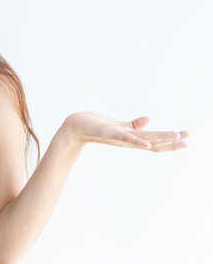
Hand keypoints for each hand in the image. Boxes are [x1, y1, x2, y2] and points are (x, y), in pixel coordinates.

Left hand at [63, 112, 188, 151]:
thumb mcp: (119, 126)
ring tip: (177, 135)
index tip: (187, 140)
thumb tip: (150, 119)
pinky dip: (135, 140)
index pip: (154, 142)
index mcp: (130, 138)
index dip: (170, 142)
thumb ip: (134, 125)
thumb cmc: (96, 126)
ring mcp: (118, 137)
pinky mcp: (108, 131)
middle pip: (153, 143)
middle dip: (171, 141)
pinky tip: (145, 144)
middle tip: (189, 139)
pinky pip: (124, 137)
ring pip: (142, 139)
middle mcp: (126, 140)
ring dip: (160, 137)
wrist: (75, 127)